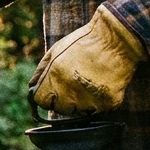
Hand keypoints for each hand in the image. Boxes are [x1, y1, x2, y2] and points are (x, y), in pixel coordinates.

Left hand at [29, 5, 146, 114]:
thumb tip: (31, 88)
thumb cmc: (84, 42)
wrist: (118, 38)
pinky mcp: (107, 103)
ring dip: (82, 101)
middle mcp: (70, 91)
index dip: (47, 96)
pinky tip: (103, 83)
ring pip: (79, 111)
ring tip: (90, 81)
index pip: (41, 101)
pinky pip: (98, 109)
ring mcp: (89, 99)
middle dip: (64, 100)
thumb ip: (41, 72)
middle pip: (60, 109)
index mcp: (55, 77)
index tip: (54, 91)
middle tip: (76, 83)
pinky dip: (100, 100)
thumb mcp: (56, 51)